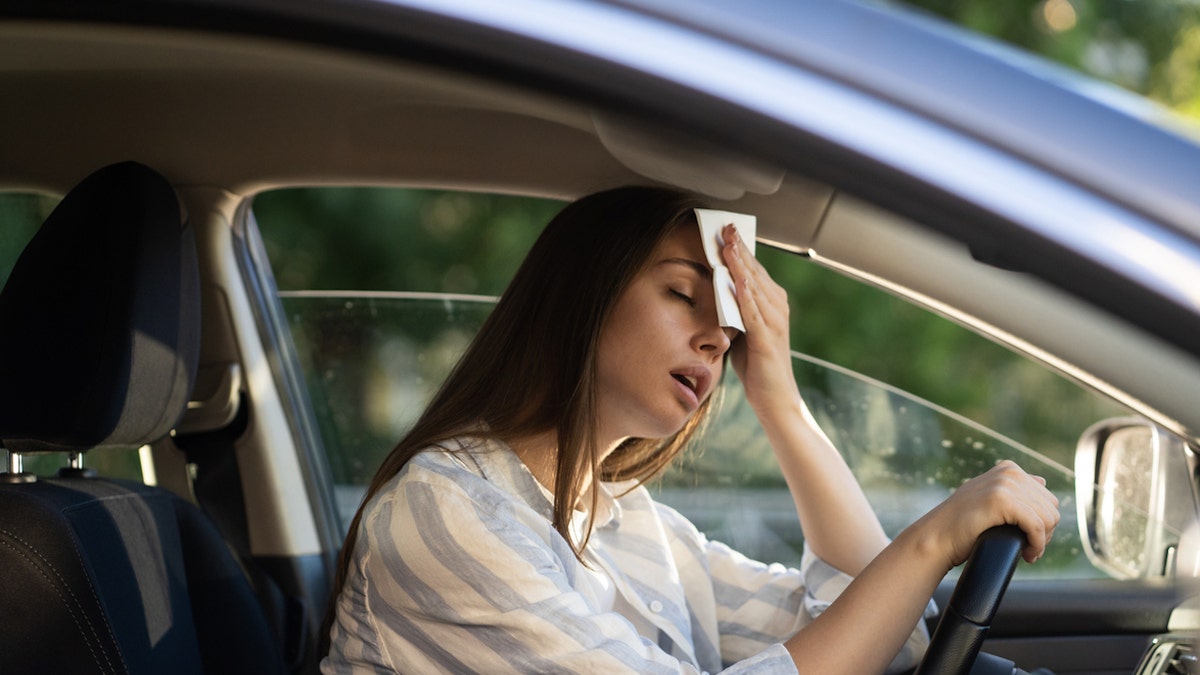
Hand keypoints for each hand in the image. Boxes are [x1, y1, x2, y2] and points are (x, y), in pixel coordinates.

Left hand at [720, 224, 799, 416]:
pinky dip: (745, 294)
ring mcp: (775, 323)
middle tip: (726, 226)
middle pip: (755, 272)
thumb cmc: (758, 368)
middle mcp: (777, 308)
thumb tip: (715, 291)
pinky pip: (754, 312)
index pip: (754, 270)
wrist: (775, 400)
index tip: (726, 229)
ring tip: (728, 244)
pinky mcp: (767, 339)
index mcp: (772, 304)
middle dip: (740, 248)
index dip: (741, 249)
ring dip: (741, 265)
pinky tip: (736, 279)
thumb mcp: (742, 332)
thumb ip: (734, 311)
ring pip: (755, 287)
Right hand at [914, 460, 1060, 568]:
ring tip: (1027, 552)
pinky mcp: (1002, 500)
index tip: (1029, 540)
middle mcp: (1009, 472)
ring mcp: (1004, 484)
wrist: (937, 537)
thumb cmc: (962, 525)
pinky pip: (1037, 526)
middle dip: (1045, 533)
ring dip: (1042, 542)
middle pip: (1052, 509)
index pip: (1048, 499)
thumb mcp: (989, 498)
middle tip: (1029, 548)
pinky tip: (1027, 555)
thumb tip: (1042, 480)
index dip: (1043, 524)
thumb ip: (1013, 488)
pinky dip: (1037, 545)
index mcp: (1009, 469)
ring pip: (1048, 518)